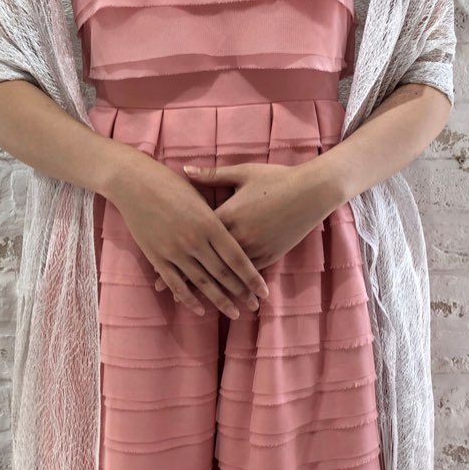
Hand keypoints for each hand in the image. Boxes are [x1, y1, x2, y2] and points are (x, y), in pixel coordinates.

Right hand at [106, 147, 269, 319]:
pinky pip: (176, 283)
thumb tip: (237, 228)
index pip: (237, 257)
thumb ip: (217, 215)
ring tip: (235, 313)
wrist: (133, 182)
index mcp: (210, 223)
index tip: (264, 291)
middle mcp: (194, 240)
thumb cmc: (169, 182)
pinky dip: (189, 299)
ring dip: (220, 300)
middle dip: (241, 292)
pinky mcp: (157, 257)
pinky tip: (201, 309)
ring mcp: (174, 251)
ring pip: (202, 282)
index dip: (251, 277)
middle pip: (223, 273)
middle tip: (255, 306)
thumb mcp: (201, 194)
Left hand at [153, 159, 339, 291]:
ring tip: (188, 300)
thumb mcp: (243, 173)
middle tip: (162, 290)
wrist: (312, 191)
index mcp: (227, 215)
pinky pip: (248, 275)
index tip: (155, 262)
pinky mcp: (270, 255)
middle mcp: (238, 237)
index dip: (173, 250)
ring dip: (209, 288)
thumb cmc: (276, 178)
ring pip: (226, 275)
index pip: (193, 237)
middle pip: (205, 261)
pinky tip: (225, 296)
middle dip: (183, 276)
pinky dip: (234, 287)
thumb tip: (185, 169)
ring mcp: (255, 248)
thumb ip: (212, 176)